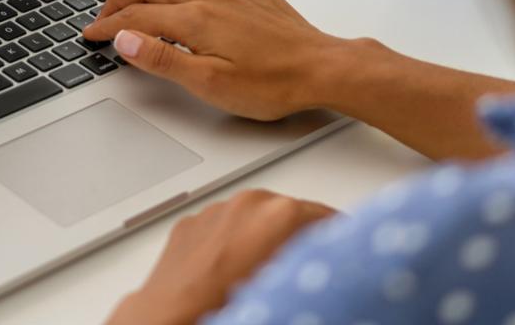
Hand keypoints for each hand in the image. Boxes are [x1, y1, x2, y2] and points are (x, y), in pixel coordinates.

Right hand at [83, 0, 381, 120]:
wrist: (323, 68)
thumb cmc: (273, 84)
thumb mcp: (210, 84)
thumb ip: (163, 59)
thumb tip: (126, 38)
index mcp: (196, 19)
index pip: (136, 17)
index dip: (108, 26)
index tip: (91, 35)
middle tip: (105, 18)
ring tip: (135, 3)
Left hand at [106, 189, 336, 324]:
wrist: (170, 318)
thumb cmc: (226, 306)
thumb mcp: (290, 281)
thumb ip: (310, 263)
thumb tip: (323, 268)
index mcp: (280, 213)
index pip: (328, 217)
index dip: (340, 238)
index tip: (344, 251)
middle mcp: (248, 202)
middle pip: (290, 214)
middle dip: (300, 237)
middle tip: (307, 266)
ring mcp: (216, 210)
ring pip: (254, 217)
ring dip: (263, 237)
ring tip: (267, 271)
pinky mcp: (191, 223)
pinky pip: (223, 226)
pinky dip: (232, 240)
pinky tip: (233, 270)